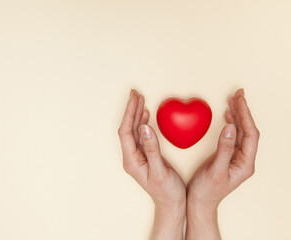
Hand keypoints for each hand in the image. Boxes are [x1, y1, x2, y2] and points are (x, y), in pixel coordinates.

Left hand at [118, 89, 185, 239]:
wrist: (171, 205)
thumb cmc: (167, 191)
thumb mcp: (160, 171)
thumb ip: (152, 149)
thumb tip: (144, 128)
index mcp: (132, 161)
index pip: (126, 132)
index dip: (129, 114)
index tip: (135, 99)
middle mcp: (131, 157)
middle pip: (127, 129)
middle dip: (130, 110)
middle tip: (135, 93)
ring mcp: (137, 156)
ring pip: (133, 131)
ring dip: (135, 114)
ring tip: (140, 99)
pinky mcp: (145, 156)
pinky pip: (140, 135)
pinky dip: (142, 122)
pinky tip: (145, 115)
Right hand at [186, 88, 259, 239]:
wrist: (200, 203)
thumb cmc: (207, 191)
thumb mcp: (215, 170)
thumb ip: (224, 149)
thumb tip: (230, 128)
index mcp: (244, 163)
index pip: (250, 134)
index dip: (245, 116)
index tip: (239, 100)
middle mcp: (244, 159)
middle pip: (248, 130)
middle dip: (243, 111)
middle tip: (238, 94)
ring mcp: (237, 157)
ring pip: (242, 131)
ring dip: (238, 115)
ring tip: (233, 100)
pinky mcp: (228, 156)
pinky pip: (234, 136)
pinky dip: (231, 123)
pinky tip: (227, 116)